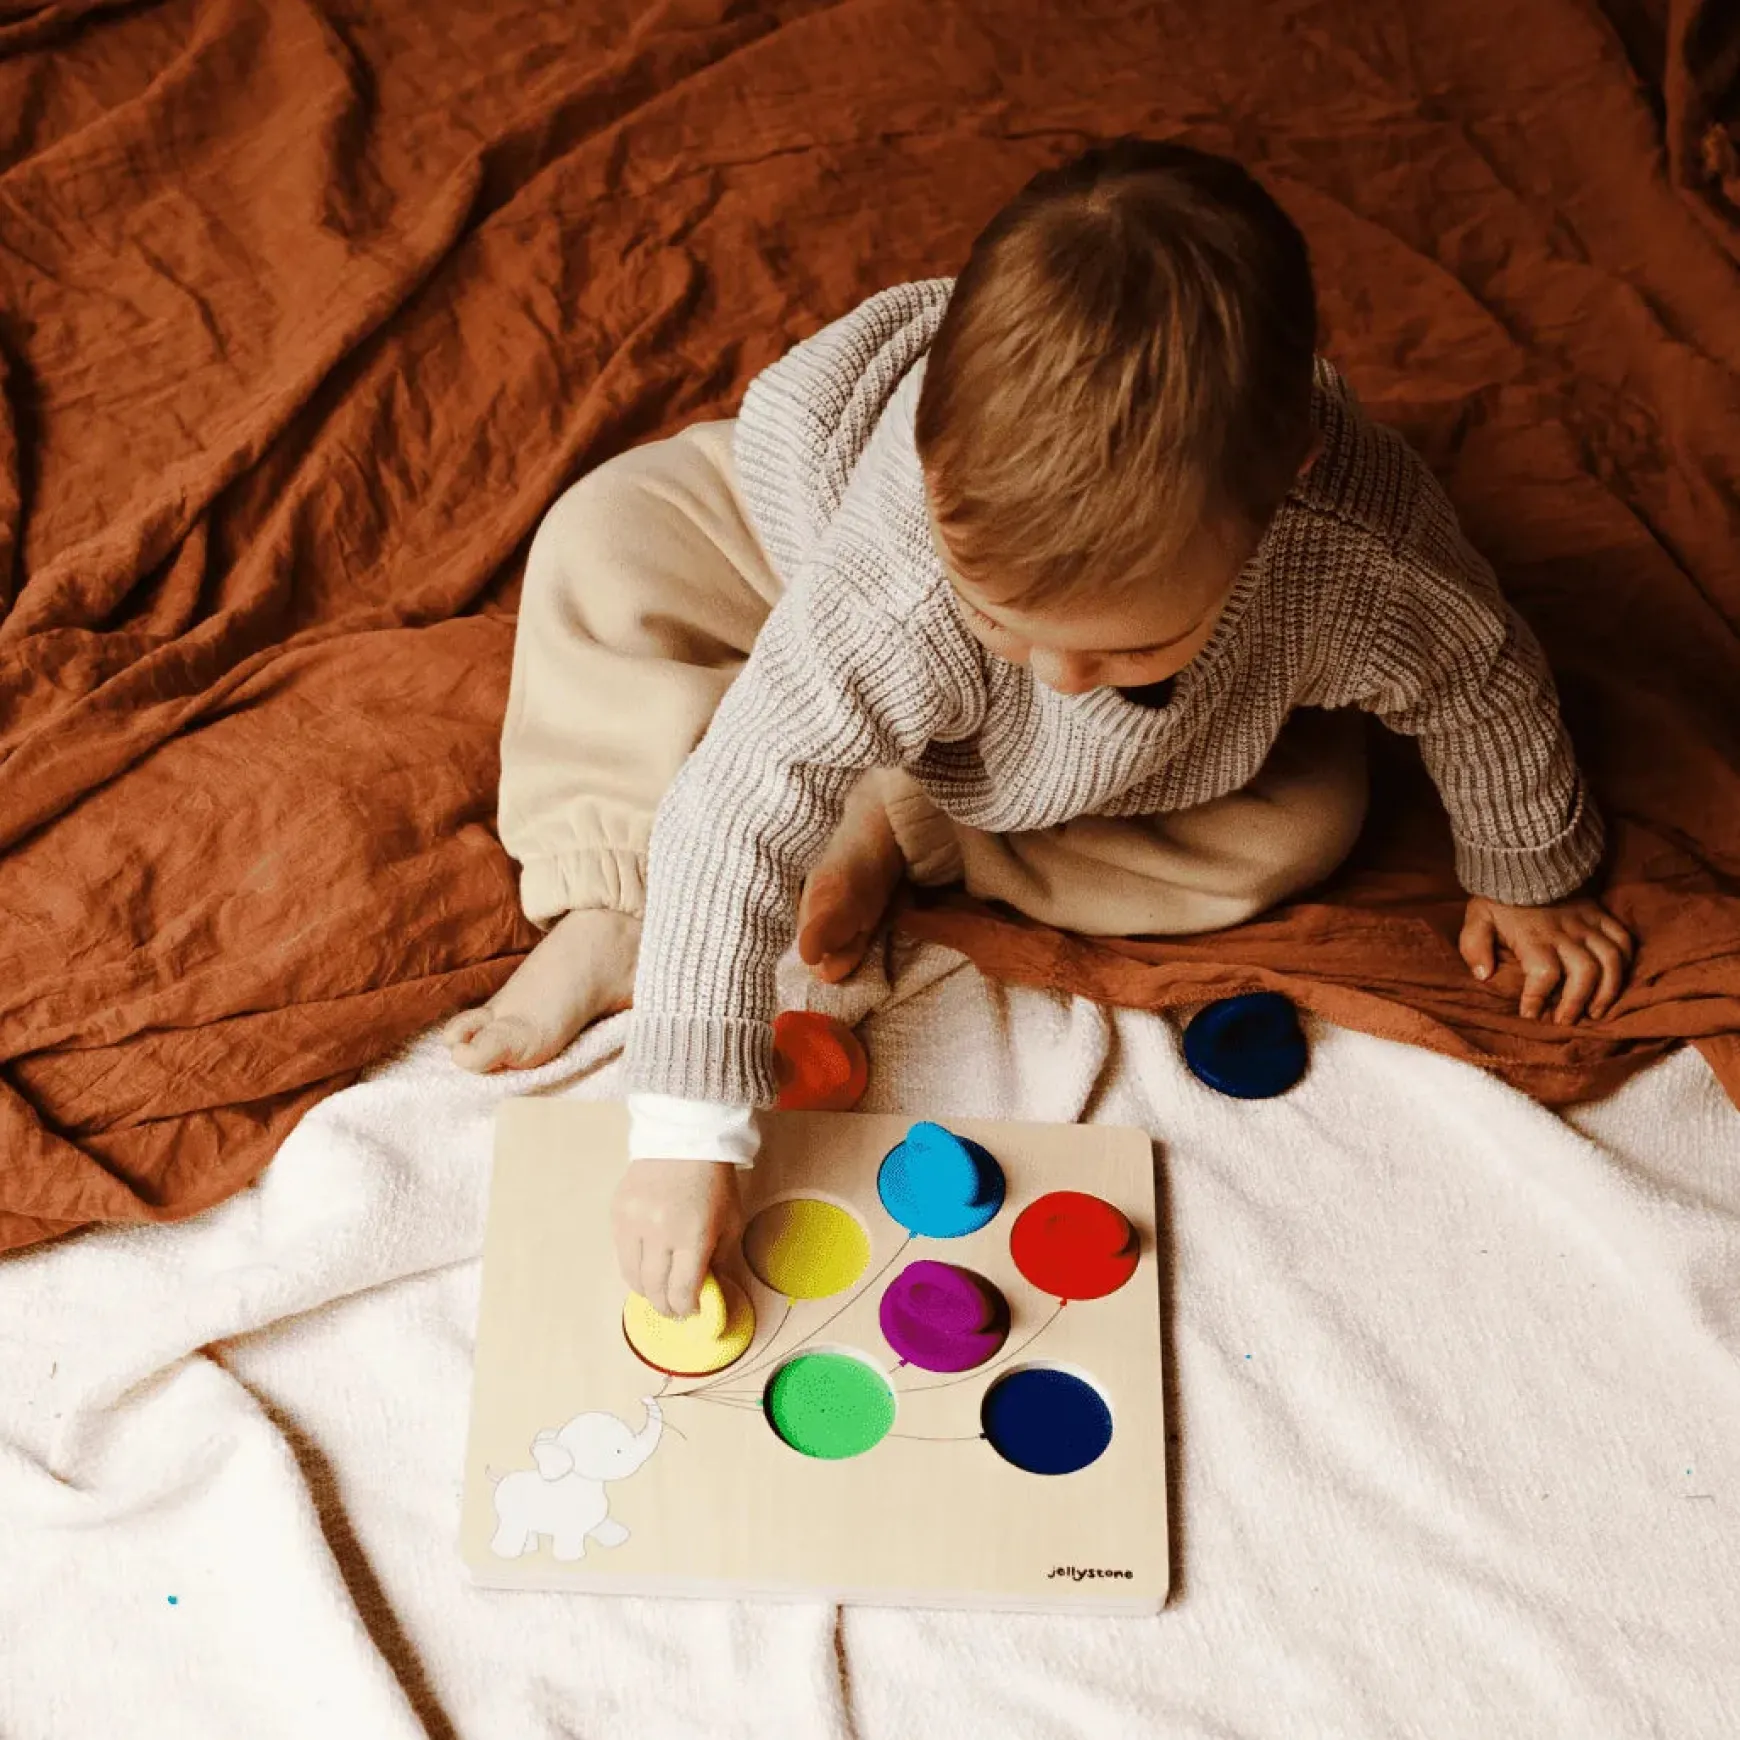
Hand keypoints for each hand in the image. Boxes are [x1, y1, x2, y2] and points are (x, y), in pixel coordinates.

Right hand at [610, 1159, 741, 1318]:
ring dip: (647, 1291)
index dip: (686, 1308)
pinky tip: (647, 1265)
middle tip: (675, 1310)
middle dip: (666, 1307)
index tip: (692, 1311)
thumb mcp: (731, 1221)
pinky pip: (621, 1254)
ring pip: (632, 1277)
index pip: (681, 1290)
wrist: (684, 1137)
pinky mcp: (617, 1213)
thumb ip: (719, 1259)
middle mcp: (659, 1232)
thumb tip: (706, 1290)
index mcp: (692, 1235)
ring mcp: (633, 1222)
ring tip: (659, 1292)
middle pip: (655, 1289)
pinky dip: (634, 1267)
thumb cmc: (714, 1181)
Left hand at [1459, 894, 1633, 1023]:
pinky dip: (1625, 962)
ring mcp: (1587, 923)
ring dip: (1607, 990)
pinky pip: (1623, 940)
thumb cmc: (1499, 895)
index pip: (1543, 974)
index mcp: (1533, 936)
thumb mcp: (1477, 917)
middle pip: (1583, 972)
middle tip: (1564, 1021)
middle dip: (1576, 1002)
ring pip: (1610, 960)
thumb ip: (1474, 945)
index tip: (1530, 1015)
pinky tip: (1615, 982)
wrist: (1525, 857)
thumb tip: (1483, 975)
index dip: (1538, 998)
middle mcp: (1565, 932)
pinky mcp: (1601, 914)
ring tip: (1595, 1012)